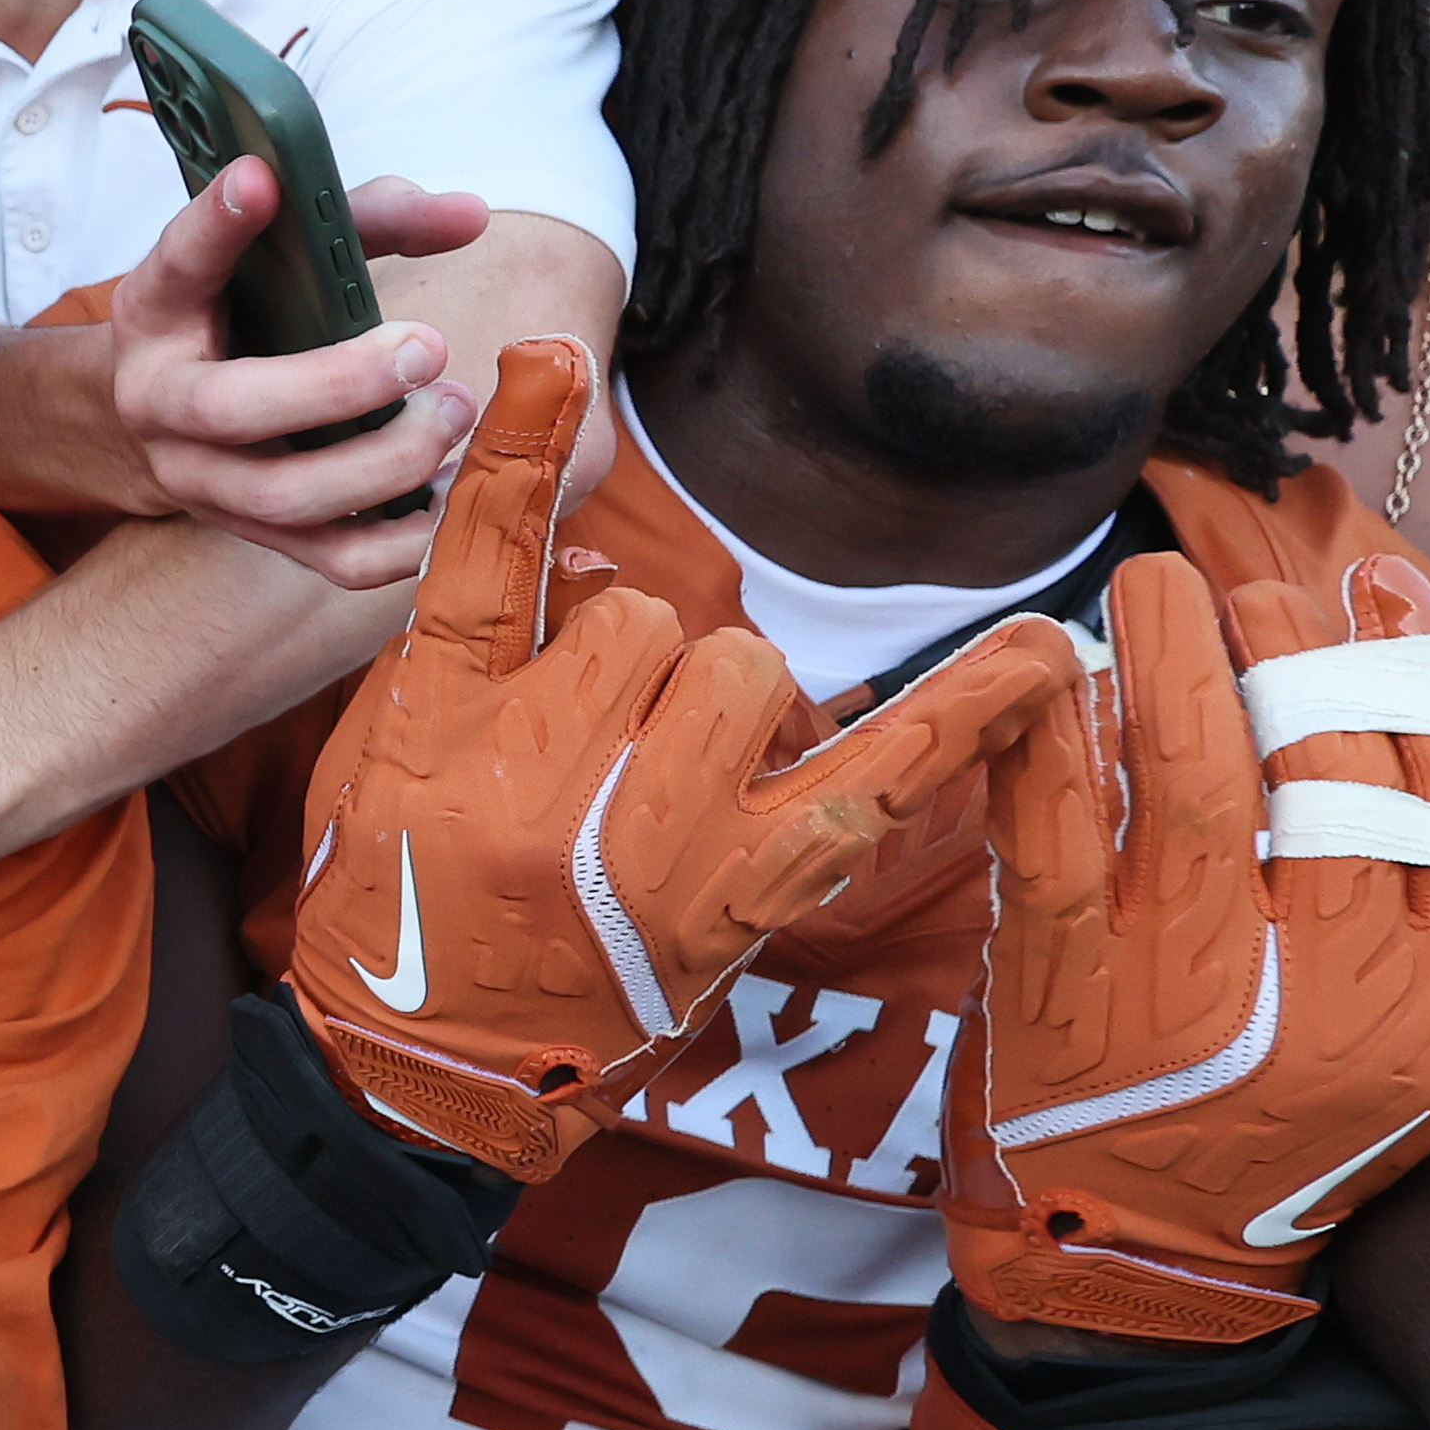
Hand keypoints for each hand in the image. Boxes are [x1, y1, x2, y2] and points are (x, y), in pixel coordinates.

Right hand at [97, 159, 488, 586]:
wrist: (172, 410)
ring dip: (386, 462)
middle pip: (231, 410)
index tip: (260, 179)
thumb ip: (362, 220)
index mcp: (155, 313)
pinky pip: (339, 560)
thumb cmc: (237, 314)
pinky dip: (411, 537)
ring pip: (286, 498)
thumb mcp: (270, 253)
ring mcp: (203, 484)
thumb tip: (468, 214)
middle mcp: (160, 406)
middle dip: (338, 384)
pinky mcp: (258, 536)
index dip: (216, 223)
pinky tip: (457, 485)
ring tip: (451, 409)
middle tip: (426, 345)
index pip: (177, 263)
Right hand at [289, 338, 1073, 1179]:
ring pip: (738, 672)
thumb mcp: (380, 756)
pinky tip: (1050, 655)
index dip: (521, 454)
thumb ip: (476, 644)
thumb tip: (605, 549)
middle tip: (586, 760)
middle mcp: (537, 781)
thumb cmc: (396, 901)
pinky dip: (968, 716)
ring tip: (656, 794)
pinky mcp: (740, 898)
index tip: (554, 354)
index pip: (482, 560)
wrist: (428, 1075)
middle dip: (629, 666)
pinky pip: (878, 776)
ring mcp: (648, 841)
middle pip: (644, 619)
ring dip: (714, 710)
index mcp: (434, 730)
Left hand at [949, 552, 1429, 1342]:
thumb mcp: (1407, 1014)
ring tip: (1165, 592)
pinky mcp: (1074, 992)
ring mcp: (1204, 987)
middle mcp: (1345, 990)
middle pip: (1337, 764)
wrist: (1145, 1257)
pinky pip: (1063, 832)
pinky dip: (1055, 741)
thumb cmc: (1277, 1110)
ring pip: (1207, 778)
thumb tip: (1412, 642)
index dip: (1417, 662)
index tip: (1377, 583)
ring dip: (1185, 661)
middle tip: (1257, 591)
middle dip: (1298, 651)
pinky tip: (1048, 674)